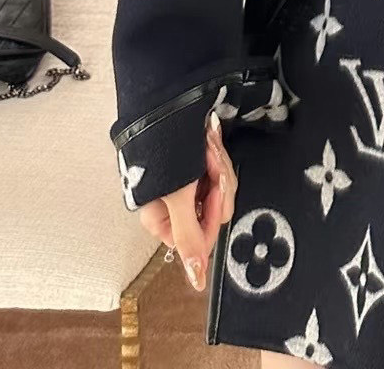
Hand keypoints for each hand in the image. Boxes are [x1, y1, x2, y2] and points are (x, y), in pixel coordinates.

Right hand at [137, 112, 236, 292]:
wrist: (167, 105)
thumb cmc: (162, 148)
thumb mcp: (177, 196)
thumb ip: (188, 238)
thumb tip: (196, 278)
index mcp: (161, 220)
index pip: (200, 237)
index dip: (212, 213)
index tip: (214, 192)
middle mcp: (174, 205)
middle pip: (215, 210)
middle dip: (217, 182)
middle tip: (208, 164)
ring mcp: (188, 184)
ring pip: (221, 189)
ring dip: (217, 164)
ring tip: (205, 148)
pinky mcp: (198, 167)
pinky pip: (219, 170)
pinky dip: (217, 154)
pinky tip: (208, 142)